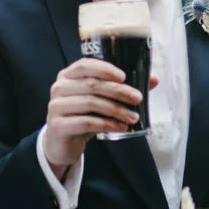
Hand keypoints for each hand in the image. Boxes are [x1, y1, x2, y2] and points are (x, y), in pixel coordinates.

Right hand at [43, 59, 159, 174]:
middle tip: (138, 98)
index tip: (124, 77)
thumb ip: (122, 88)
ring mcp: (55, 107)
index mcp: (68, 76)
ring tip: (133, 117)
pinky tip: (120, 127)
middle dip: (119, 91)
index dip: (105, 69)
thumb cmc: (84, 116)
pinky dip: (107, 124)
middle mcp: (59, 88)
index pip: (85, 65)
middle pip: (92, 85)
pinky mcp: (57, 126)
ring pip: (91, 103)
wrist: (63, 143)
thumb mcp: (101, 100)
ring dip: (116, 110)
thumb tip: (153, 79)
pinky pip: (86, 122)